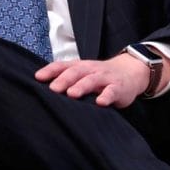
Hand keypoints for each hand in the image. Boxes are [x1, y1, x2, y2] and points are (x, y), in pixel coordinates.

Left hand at [34, 54, 150, 107]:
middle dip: (64, 79)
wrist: (130, 71)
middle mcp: (91, 70)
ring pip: (92, 80)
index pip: (63, 66)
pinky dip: (106, 96)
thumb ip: (66, 79)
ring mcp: (105, 78)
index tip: (38, 78)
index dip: (50, 71)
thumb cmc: (100, 76)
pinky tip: (100, 103)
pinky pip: (112, 91)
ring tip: (72, 94)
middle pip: (76, 72)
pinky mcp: (118, 88)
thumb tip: (42, 89)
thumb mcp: (83, 74)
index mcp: (80, 66)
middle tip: (53, 88)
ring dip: (82, 86)